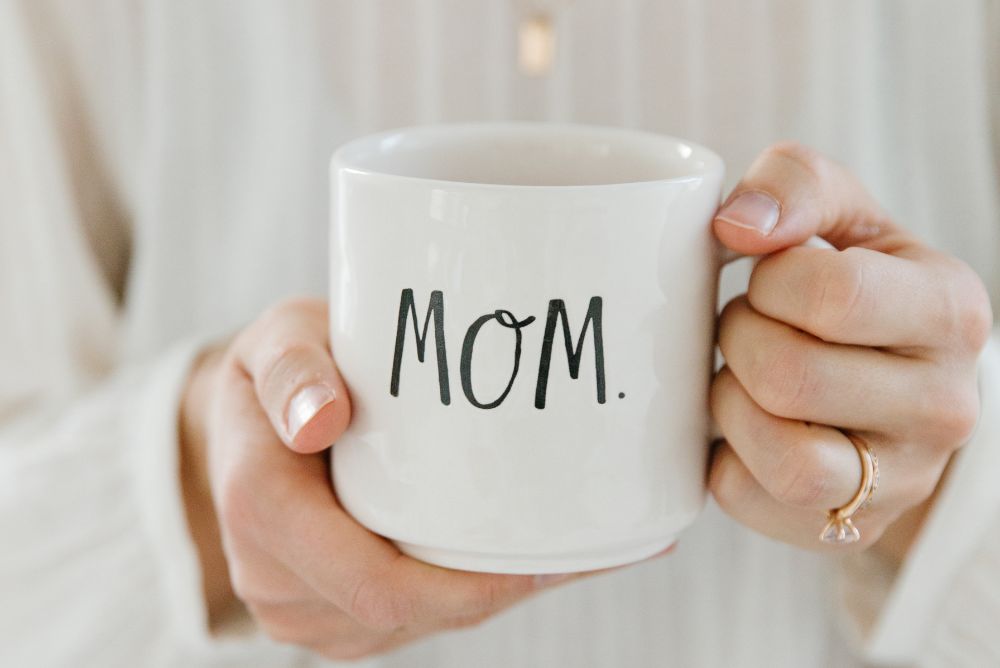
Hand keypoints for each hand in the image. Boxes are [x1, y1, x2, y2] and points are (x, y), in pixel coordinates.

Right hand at [180, 299, 653, 659]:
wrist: (245, 419)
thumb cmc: (276, 371)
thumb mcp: (277, 340)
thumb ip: (293, 370)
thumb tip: (320, 419)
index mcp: (262, 513)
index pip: (378, 584)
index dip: (472, 587)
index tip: (548, 558)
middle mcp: (275, 580)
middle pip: (411, 611)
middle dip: (499, 589)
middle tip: (585, 546)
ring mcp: (300, 607)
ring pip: (415, 622)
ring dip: (486, 593)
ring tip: (561, 546)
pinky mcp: (328, 613)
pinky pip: (404, 619)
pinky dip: (459, 592)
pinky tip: (510, 556)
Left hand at [708, 142, 991, 556]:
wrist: (891, 386)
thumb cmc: (857, 289)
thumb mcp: (845, 217)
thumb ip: (797, 185)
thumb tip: (735, 224)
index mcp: (951, 312)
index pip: (833, 295)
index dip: (770, 280)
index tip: (770, 278)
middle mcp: (945, 407)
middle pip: (792, 378)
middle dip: (741, 338)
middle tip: (748, 324)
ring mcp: (899, 481)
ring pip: (783, 458)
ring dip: (732, 402)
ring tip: (744, 374)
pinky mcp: (841, 528)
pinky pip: (744, 496)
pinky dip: (720, 453)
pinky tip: (743, 424)